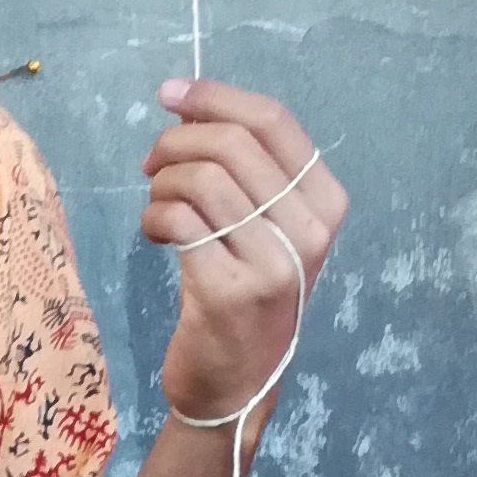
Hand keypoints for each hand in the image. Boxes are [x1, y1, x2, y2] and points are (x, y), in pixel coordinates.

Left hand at [143, 78, 348, 421]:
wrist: (237, 383)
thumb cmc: (245, 291)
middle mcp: (309, 231)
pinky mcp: (228, 291)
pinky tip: (155, 234)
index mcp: (325, 202)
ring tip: (157, 207)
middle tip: (150, 163)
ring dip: (161, 184)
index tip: (170, 93)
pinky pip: (177, 220)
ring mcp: (272, 263)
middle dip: (175, 141)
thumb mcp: (264, 225)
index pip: (272, 121)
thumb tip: (187, 101)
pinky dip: (153, 217)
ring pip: (199, 179)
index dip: (214, 96)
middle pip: (230, 144)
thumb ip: (244, 168)